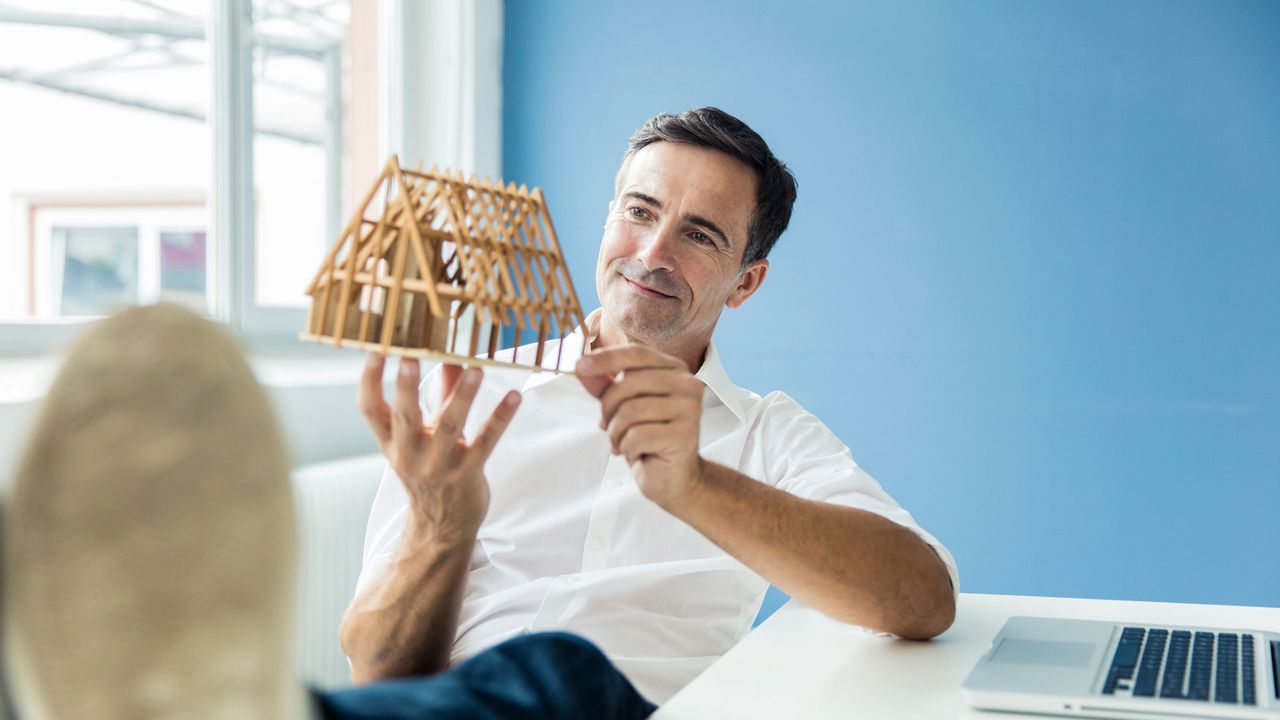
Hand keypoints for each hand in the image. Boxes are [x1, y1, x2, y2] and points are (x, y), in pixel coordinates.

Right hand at [359, 355, 520, 541]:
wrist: (442, 525)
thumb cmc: (432, 468)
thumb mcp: (425, 433)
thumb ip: (441, 392)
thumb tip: (452, 354)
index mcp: (390, 441)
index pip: (370, 409)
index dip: (368, 380)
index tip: (375, 349)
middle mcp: (409, 454)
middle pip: (404, 416)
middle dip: (406, 385)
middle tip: (409, 355)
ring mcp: (438, 466)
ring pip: (449, 427)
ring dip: (463, 396)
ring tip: (476, 369)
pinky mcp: (467, 474)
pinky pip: (485, 442)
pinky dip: (500, 418)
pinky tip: (514, 396)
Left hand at [576, 345, 704, 504]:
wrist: (673, 477)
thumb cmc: (649, 438)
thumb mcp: (622, 406)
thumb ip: (604, 384)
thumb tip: (582, 366)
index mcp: (675, 370)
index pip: (637, 353)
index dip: (606, 358)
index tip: (579, 366)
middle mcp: (688, 384)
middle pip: (628, 382)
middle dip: (608, 407)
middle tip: (609, 426)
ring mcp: (689, 409)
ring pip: (630, 410)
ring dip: (617, 432)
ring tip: (624, 442)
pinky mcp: (685, 435)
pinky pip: (637, 435)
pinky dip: (628, 447)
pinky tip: (638, 453)